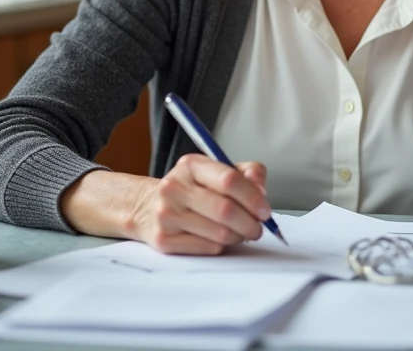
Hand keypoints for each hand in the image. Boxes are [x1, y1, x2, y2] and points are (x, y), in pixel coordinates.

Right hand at [128, 154, 270, 254]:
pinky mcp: (164, 240)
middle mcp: (174, 187)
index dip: (253, 197)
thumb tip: (260, 188)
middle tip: (258, 228)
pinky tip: (220, 239)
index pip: (229, 180)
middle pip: (225, 209)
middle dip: (250, 223)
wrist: (147, 208)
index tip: (264, 210)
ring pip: (219, 232)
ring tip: (240, 233)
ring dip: (238, 236)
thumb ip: (245, 174)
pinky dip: (222, 246)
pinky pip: (208, 248)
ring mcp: (166, 214)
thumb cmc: (191, 190)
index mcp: (191, 165)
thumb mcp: (215, 172)